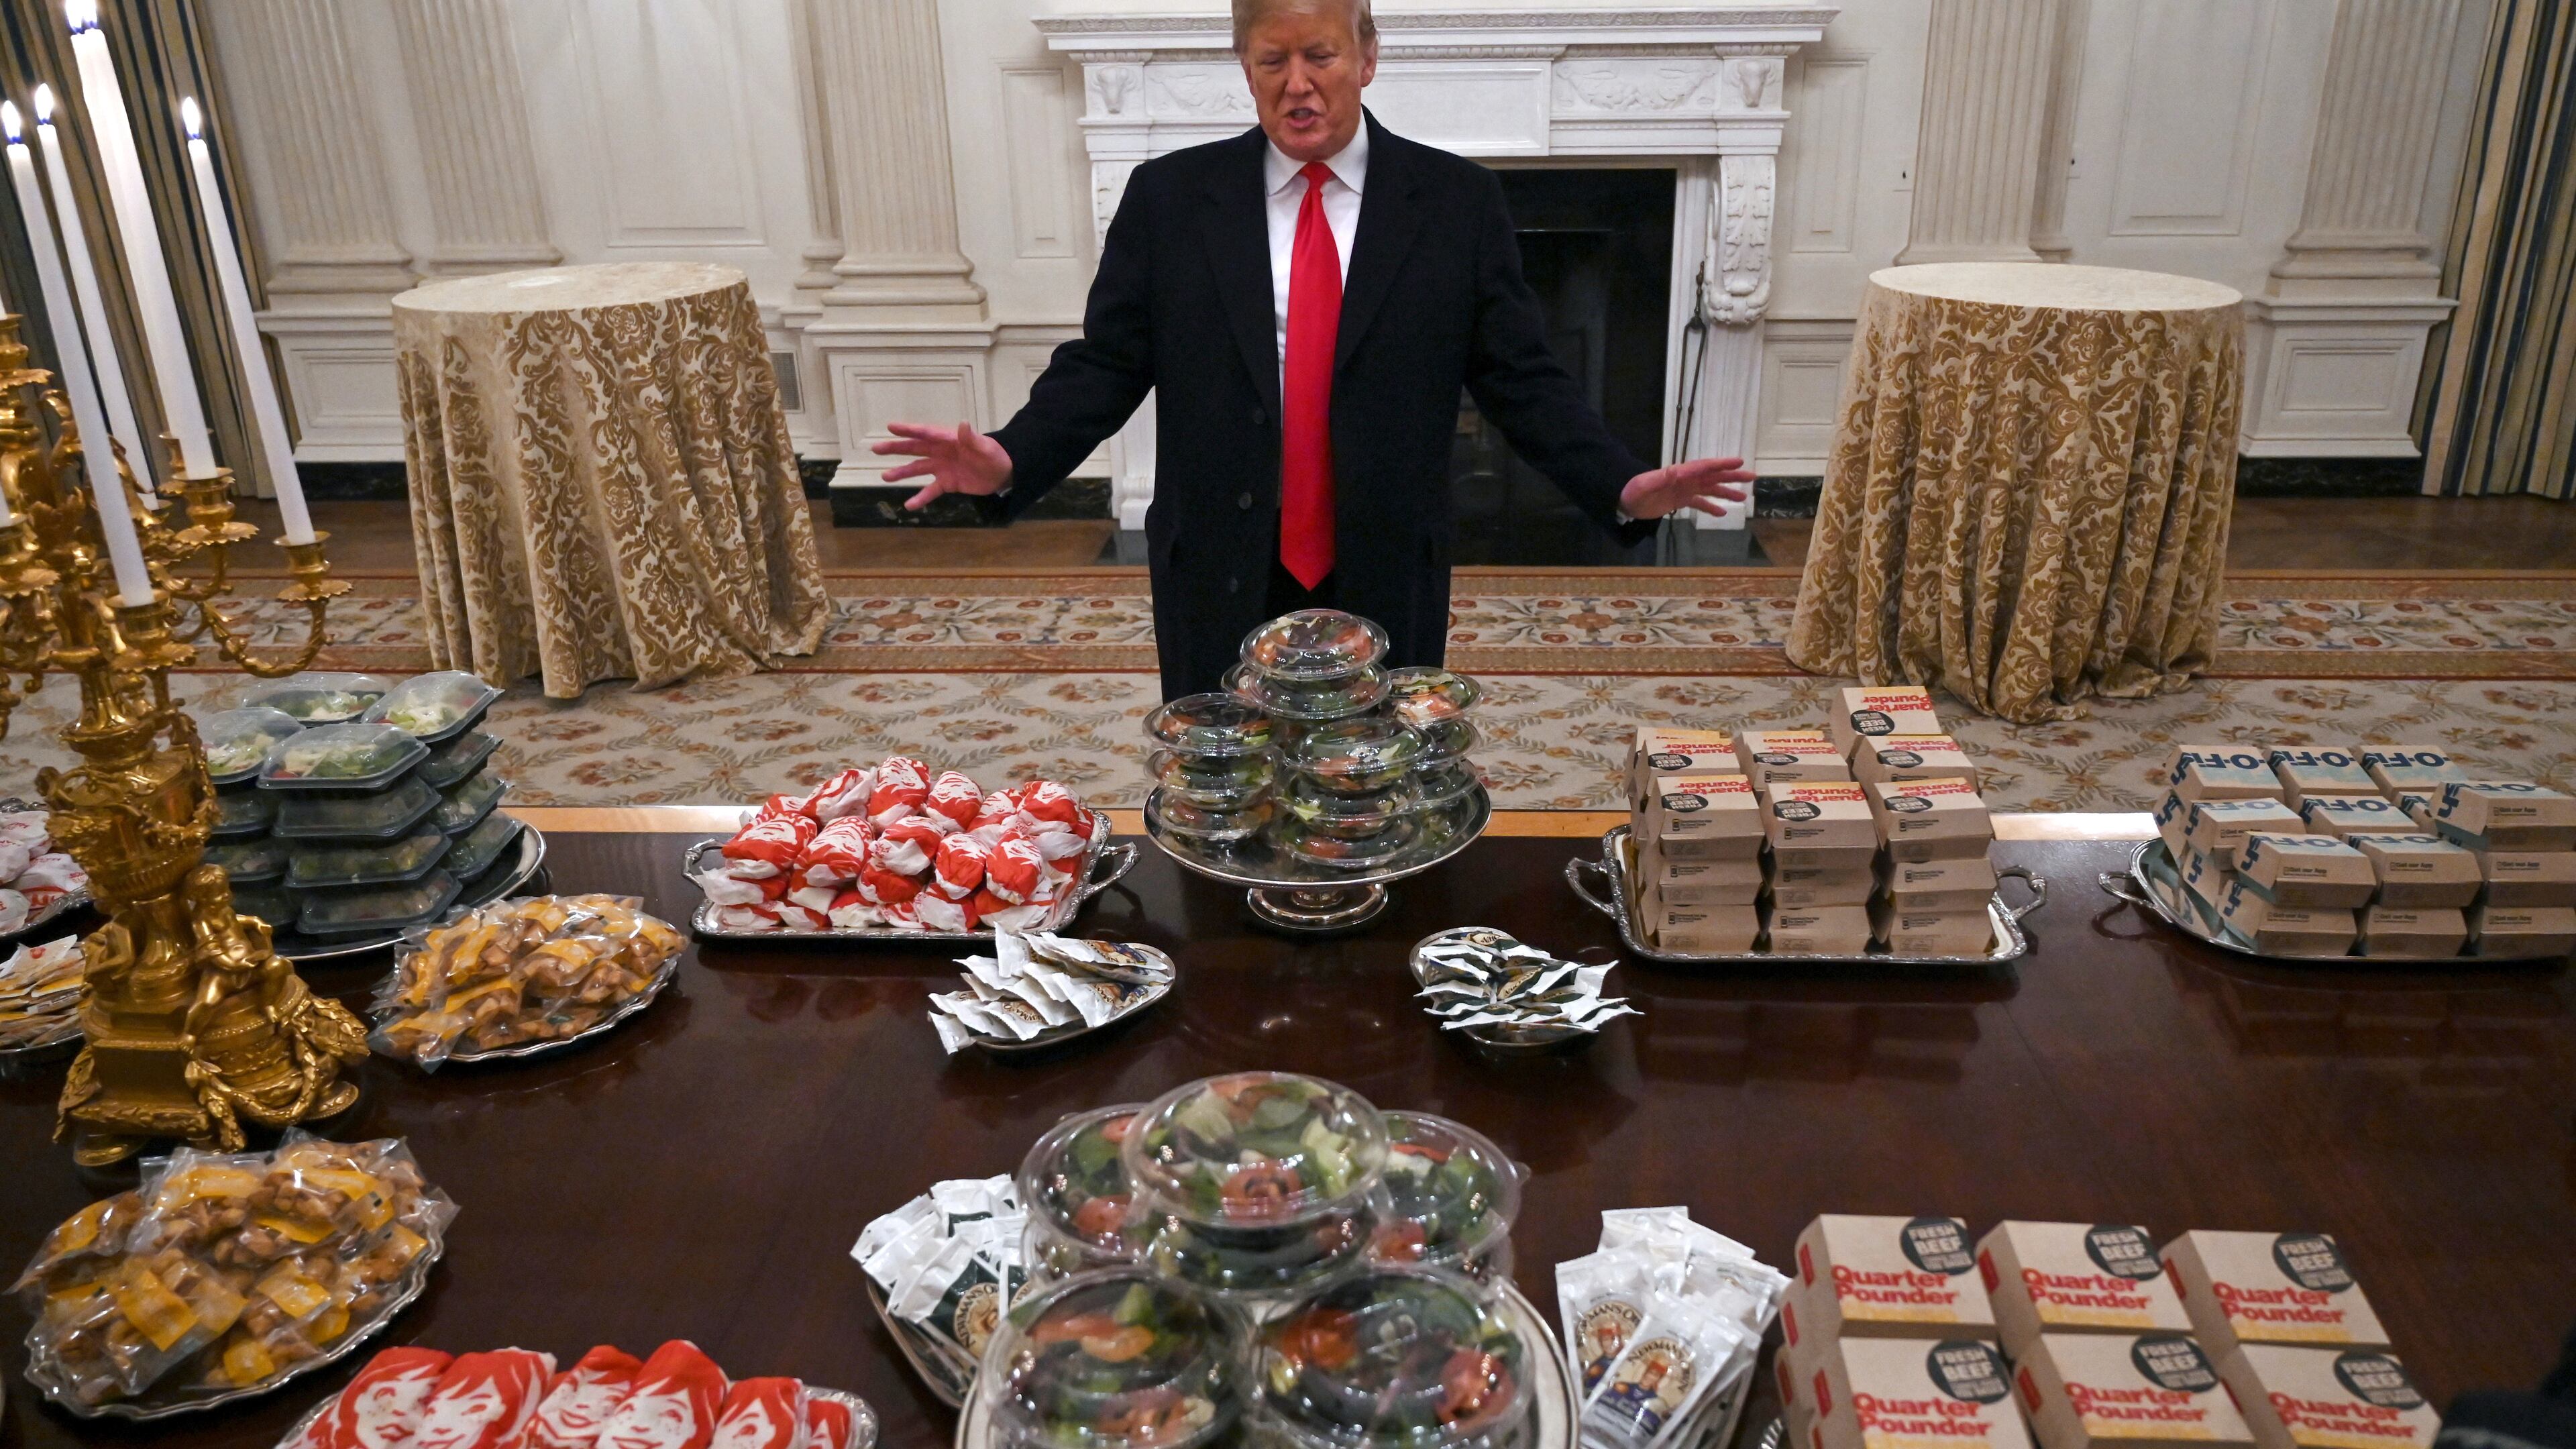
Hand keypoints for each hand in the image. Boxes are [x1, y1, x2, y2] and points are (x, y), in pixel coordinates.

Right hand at [872, 421, 1013, 509]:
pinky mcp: (947, 483)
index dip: (908, 430)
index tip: (890, 427)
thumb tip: (963, 424)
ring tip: (885, 477)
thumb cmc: (994, 455)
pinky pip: (930, 491)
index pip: (925, 433)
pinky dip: (920, 498)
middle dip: (895, 448)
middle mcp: (940, 452)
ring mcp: (942, 468)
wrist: (1003, 472)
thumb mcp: (985, 446)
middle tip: (876, 449)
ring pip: (917, 469)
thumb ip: (972, 438)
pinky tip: (908, 505)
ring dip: (901, 473)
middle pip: (914, 449)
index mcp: (948, 439)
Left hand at [1618, 456, 1753, 520]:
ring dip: (1726, 492)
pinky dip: (1710, 507)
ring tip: (1744, 498)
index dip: (1722, 464)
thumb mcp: (1646, 485)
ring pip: (1710, 490)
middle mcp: (1686, 480)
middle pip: (1713, 476)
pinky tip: (1722, 513)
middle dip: (1732, 476)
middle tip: (1752, 476)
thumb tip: (1677, 471)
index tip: (1739, 461)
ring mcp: (1684, 490)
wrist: (1623, 500)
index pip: (1705, 466)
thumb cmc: (1633, 491)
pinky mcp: (1679, 500)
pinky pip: (1699, 503)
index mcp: (1680, 473)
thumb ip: (1661, 478)